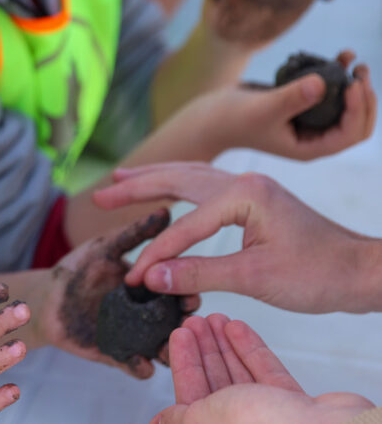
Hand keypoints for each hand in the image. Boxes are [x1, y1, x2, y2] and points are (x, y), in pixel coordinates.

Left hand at [36, 210, 198, 378]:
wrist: (47, 297)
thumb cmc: (77, 268)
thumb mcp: (106, 247)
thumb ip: (135, 233)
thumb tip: (166, 210)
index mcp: (153, 288)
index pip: (180, 292)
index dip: (189, 293)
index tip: (192, 293)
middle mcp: (150, 316)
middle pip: (179, 324)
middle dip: (187, 325)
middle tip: (187, 323)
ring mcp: (137, 338)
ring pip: (164, 349)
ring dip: (170, 351)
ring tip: (168, 349)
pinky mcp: (118, 355)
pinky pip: (137, 367)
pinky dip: (142, 368)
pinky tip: (141, 362)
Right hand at [94, 163, 381, 313]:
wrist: (362, 271)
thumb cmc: (318, 274)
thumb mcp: (254, 278)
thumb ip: (198, 274)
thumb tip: (151, 278)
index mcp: (242, 194)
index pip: (184, 226)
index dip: (156, 255)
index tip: (134, 279)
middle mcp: (243, 181)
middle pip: (177, 178)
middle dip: (135, 186)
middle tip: (99, 192)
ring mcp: (250, 187)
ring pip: (190, 176)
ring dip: (154, 179)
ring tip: (120, 178)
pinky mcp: (255, 198)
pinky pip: (205, 186)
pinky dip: (178, 186)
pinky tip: (167, 189)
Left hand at [153, 314, 373, 423]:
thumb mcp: (210, 417)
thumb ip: (184, 415)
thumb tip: (161, 420)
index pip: (190, 396)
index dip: (183, 363)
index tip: (178, 335)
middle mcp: (243, 423)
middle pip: (215, 382)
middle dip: (203, 349)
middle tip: (194, 320)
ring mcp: (270, 415)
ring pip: (240, 374)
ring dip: (225, 345)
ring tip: (215, 317)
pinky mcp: (295, 405)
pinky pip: (267, 374)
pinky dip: (251, 350)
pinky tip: (239, 328)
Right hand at [171, 53, 374, 160]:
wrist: (212, 115)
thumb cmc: (234, 118)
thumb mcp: (263, 108)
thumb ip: (293, 97)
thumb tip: (323, 82)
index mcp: (310, 147)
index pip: (350, 134)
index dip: (359, 110)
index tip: (352, 83)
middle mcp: (315, 136)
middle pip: (357, 123)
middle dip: (365, 98)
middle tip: (361, 72)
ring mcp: (310, 121)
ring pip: (348, 106)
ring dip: (357, 85)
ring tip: (356, 61)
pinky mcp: (303, 104)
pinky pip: (331, 92)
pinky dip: (339, 75)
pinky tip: (341, 56)